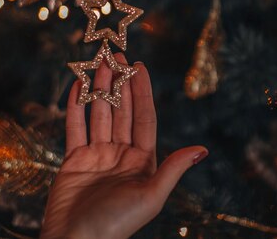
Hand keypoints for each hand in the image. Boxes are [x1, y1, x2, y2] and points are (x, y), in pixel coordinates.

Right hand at [40, 55, 207, 238]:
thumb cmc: (117, 224)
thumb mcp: (151, 196)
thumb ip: (173, 169)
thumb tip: (203, 149)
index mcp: (142, 161)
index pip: (144, 117)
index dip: (142, 91)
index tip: (140, 65)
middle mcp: (121, 154)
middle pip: (121, 110)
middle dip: (119, 82)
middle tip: (116, 55)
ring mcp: (96, 155)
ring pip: (98, 113)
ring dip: (98, 88)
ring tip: (98, 62)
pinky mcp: (74, 159)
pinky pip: (75, 126)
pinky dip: (75, 106)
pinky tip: (76, 85)